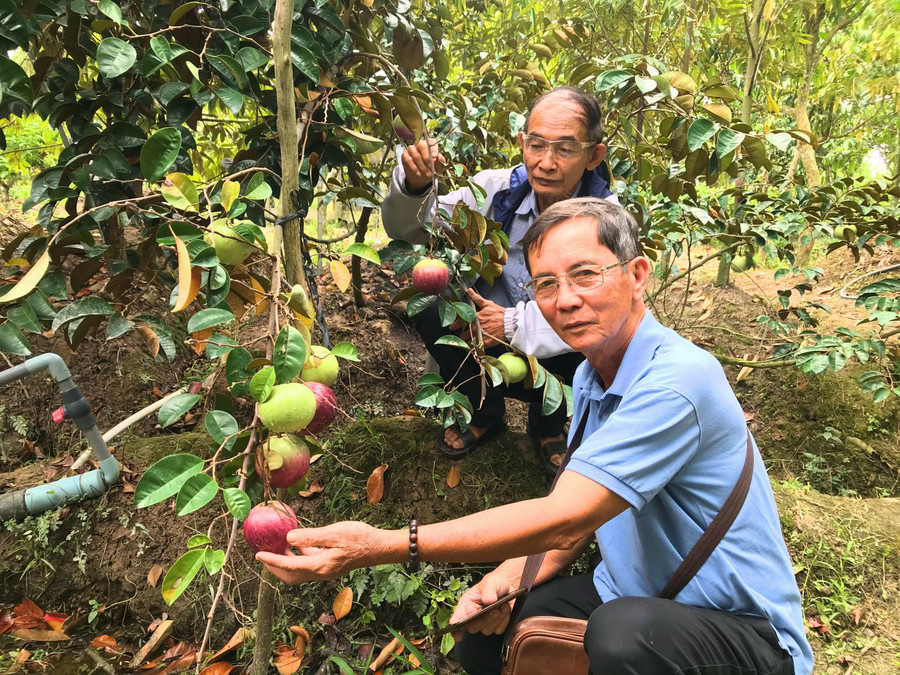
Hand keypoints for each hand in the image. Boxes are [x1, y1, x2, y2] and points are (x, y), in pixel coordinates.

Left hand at [256, 521, 383, 583]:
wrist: (378, 547)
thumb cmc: (359, 538)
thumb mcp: (334, 533)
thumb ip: (311, 537)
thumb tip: (289, 539)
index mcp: (320, 565)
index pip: (290, 565)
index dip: (272, 561)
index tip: (258, 555)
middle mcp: (321, 572)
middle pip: (291, 575)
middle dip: (275, 567)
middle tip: (264, 554)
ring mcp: (326, 571)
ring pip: (299, 572)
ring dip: (286, 563)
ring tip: (277, 547)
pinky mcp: (330, 567)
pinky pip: (308, 566)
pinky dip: (298, 558)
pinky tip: (298, 544)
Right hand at [401, 139, 444, 192]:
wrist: (420, 177)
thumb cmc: (430, 169)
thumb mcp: (437, 167)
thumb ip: (439, 162)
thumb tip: (439, 157)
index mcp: (430, 144)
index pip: (432, 142)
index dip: (434, 149)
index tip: (435, 156)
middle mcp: (420, 144)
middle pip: (422, 145)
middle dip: (427, 157)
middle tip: (431, 167)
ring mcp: (411, 149)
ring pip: (415, 154)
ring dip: (421, 165)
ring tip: (426, 173)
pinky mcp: (405, 155)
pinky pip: (408, 160)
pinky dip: (414, 168)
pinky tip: (419, 173)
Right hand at [449, 573, 515, 639]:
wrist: (508, 585)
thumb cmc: (495, 582)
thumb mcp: (490, 582)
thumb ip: (488, 590)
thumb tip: (488, 600)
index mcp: (467, 604)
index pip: (457, 619)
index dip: (456, 628)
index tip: (458, 634)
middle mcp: (473, 615)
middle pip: (473, 628)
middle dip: (485, 619)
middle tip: (494, 609)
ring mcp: (484, 622)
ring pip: (487, 630)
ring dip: (497, 619)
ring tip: (502, 606)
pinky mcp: (495, 625)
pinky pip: (498, 630)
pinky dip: (504, 621)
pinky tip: (505, 610)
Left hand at [451, 289, 505, 347]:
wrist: (510, 324)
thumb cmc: (500, 313)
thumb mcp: (488, 304)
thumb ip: (476, 298)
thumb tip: (468, 290)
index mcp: (475, 317)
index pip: (460, 321)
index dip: (455, 324)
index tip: (452, 326)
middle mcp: (476, 327)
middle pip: (462, 334)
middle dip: (461, 334)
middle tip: (461, 334)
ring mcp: (480, 336)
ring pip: (467, 341)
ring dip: (466, 341)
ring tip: (467, 340)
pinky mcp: (485, 343)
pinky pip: (475, 347)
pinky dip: (473, 347)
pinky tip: (473, 345)